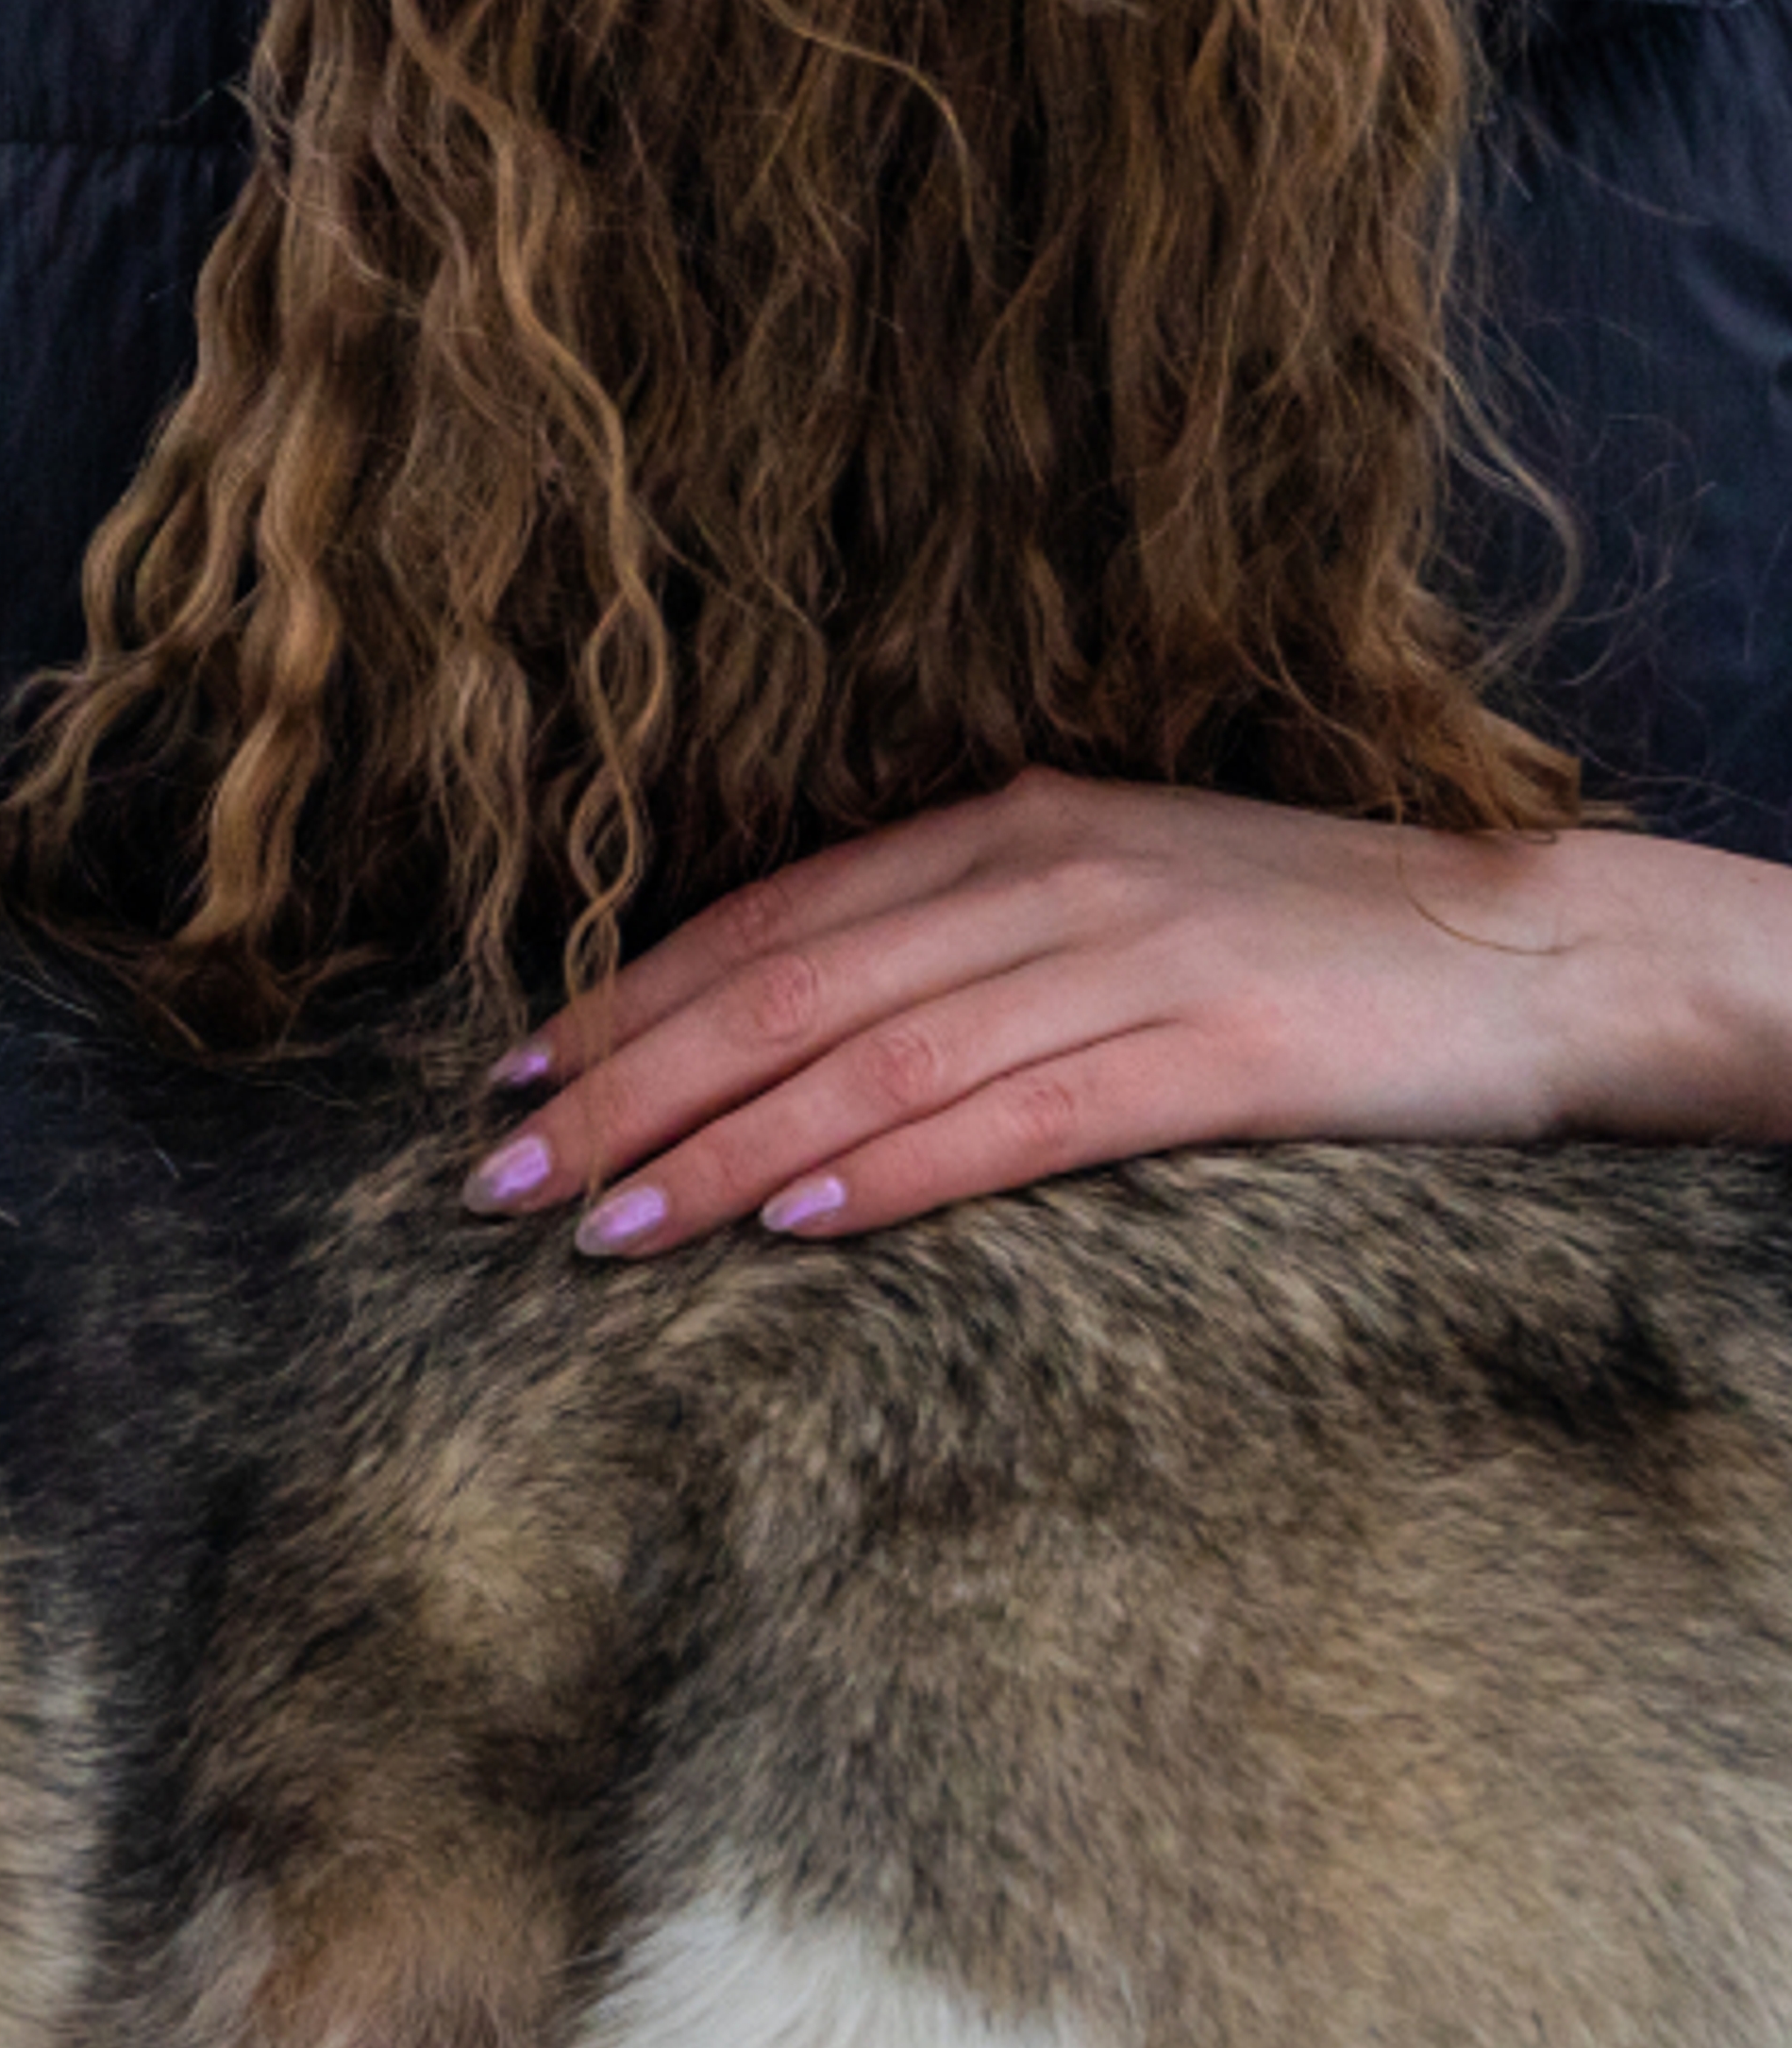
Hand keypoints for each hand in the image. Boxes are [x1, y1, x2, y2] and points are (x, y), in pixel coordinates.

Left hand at [460, 769, 1791, 1254]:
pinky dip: (893, 1167)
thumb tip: (809, 1038)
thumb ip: (972, 944)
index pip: (771, 916)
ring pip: (869, 1054)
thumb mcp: (1120, 901)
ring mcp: (1126, 954)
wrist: (1544, 947)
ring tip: (604, 1222)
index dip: (633, 995)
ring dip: (719, 1142)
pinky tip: (796, 1217)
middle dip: (626, 1080)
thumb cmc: (1317, 940)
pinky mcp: (1214, 1048)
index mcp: (1008, 825)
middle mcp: (1042, 871)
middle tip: (502, 1169)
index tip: (518, 1073)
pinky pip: (1017, 1115)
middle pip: (785, 983)